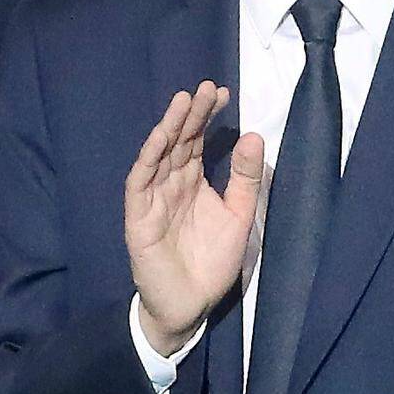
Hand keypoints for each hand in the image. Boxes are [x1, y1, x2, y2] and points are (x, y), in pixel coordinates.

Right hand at [127, 83, 267, 358]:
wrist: (190, 305)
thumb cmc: (212, 262)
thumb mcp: (239, 216)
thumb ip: (245, 179)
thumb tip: (255, 135)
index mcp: (192, 182)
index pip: (197, 141)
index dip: (207, 117)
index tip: (223, 94)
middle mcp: (170, 185)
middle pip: (179, 142)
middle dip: (191, 114)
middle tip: (206, 87)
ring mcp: (152, 199)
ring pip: (158, 156)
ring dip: (169, 128)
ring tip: (183, 101)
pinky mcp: (138, 218)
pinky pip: (140, 183)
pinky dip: (148, 159)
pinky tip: (159, 139)